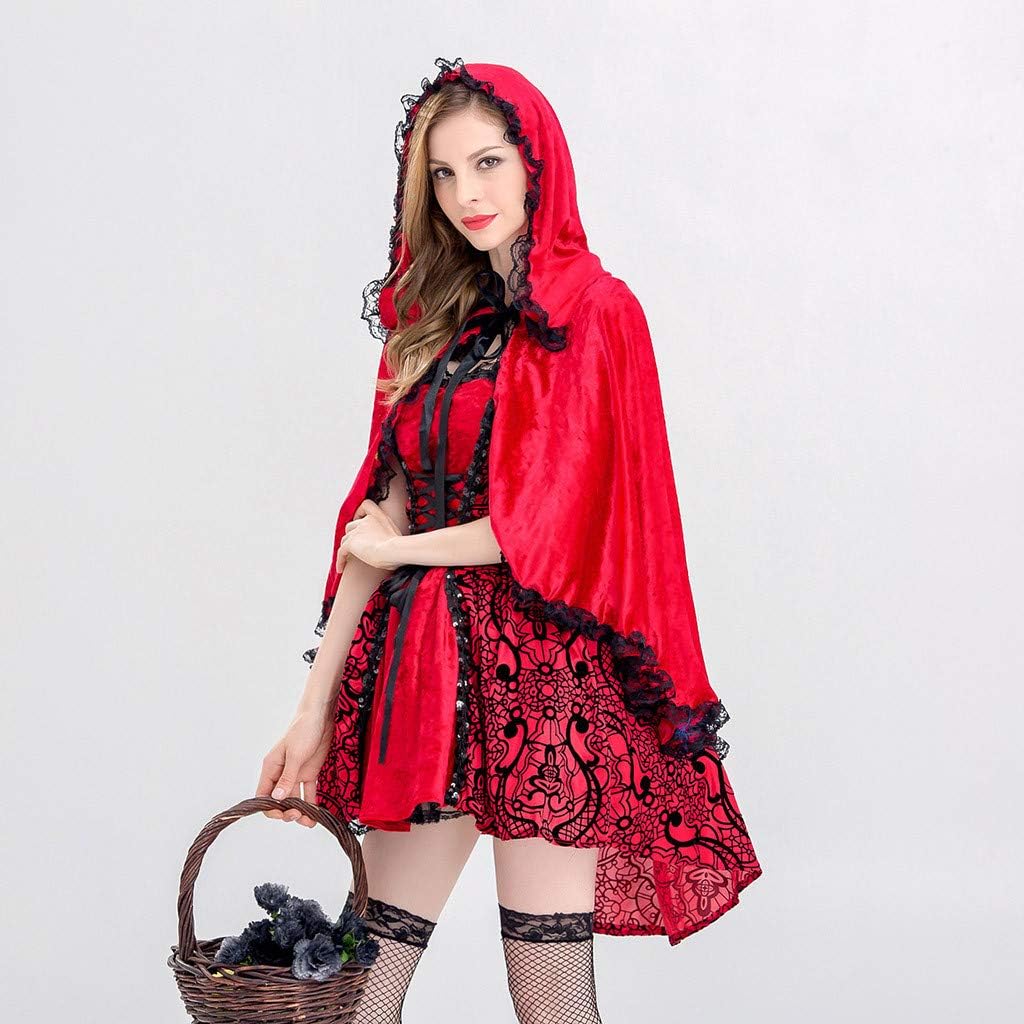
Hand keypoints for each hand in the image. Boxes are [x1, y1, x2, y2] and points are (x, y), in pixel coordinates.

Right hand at [255, 707, 334, 827]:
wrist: (321, 716)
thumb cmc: (303, 729)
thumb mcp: (295, 754)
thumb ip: (287, 777)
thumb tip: (277, 798)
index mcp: (271, 768)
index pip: (264, 795)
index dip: (271, 808)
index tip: (284, 814)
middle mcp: (281, 773)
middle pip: (279, 800)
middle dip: (287, 812)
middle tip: (299, 816)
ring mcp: (295, 773)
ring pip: (294, 799)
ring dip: (300, 812)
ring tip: (310, 822)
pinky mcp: (309, 772)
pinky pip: (308, 792)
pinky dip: (312, 803)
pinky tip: (316, 814)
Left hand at [337, 499, 403, 571]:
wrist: (394, 551)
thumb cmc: (399, 547)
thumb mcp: (396, 533)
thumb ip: (387, 531)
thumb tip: (385, 539)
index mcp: (378, 517)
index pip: (366, 505)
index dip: (359, 511)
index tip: (358, 518)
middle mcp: (366, 521)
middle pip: (351, 526)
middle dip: (351, 536)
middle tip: (354, 547)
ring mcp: (357, 531)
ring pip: (345, 539)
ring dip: (345, 549)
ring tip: (347, 559)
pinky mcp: (351, 542)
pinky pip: (341, 552)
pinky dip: (340, 560)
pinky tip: (341, 568)